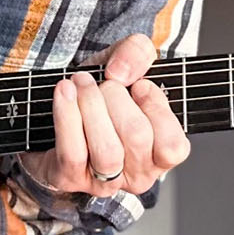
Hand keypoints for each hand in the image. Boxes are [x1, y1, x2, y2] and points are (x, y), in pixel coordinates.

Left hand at [17, 33, 190, 197]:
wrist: (60, 105)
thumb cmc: (103, 92)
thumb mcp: (127, 62)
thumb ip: (137, 53)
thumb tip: (121, 73)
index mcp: (160, 154)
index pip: (173, 147)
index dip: (157, 108)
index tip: (139, 85)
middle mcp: (137, 175)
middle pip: (137, 139)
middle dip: (117, 98)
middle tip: (105, 82)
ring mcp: (103, 182)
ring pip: (107, 152)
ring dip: (92, 106)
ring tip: (82, 82)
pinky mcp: (69, 178)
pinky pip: (73, 153)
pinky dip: (67, 115)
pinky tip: (65, 90)